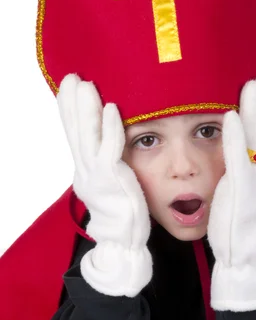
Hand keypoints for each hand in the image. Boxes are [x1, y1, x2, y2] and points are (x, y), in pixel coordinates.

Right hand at [57, 74, 151, 296]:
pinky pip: (110, 149)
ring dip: (86, 109)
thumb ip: (104, 162)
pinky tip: (110, 108)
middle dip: (73, 102)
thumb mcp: (107, 183)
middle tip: (72, 77)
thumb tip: (106, 143)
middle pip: (76, 131)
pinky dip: (109, 128)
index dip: (70, 109)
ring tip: (86, 85)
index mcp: (84, 169)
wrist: (122, 242)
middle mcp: (85, 170)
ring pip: (88, 136)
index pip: (75, 133)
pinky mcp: (112, 180)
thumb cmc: (122, 212)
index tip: (69, 85)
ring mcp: (96, 175)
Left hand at [207, 74, 255, 311]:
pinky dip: (236, 137)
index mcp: (255, 171)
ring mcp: (252, 181)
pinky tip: (232, 116)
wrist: (242, 258)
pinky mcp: (240, 192)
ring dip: (255, 110)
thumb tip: (235, 158)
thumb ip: (238, 174)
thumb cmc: (233, 227)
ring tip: (253, 83)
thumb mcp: (239, 196)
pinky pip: (238, 159)